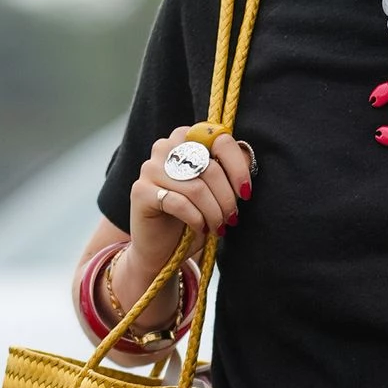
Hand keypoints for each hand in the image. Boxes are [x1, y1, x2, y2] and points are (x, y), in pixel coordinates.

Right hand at [122, 129, 253, 300]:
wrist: (161, 250)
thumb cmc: (193, 217)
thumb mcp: (216, 191)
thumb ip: (228, 170)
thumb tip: (247, 158)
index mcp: (186, 137)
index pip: (219, 139)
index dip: (238, 167)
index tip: (246, 193)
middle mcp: (165, 146)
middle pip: (209, 167)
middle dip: (227, 198)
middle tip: (231, 218)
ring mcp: (150, 167)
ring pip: (196, 188)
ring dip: (214, 212)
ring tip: (218, 227)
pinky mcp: (140, 191)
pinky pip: (179, 203)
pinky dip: (196, 218)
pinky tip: (200, 227)